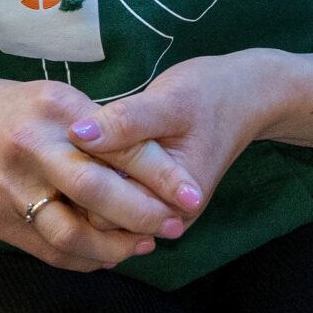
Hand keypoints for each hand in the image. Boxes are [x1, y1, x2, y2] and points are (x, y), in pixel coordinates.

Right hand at [0, 79, 190, 271]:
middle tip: (174, 226)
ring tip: (142, 246)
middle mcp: (33, 144)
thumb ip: (99, 126)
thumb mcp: (56, 98)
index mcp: (57, 106)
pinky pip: (48, 250)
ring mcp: (10, 185)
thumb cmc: (11, 109)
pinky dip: (83, 258)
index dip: (161, 173)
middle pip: (98, 191)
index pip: (120, 143)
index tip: (192, 194)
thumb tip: (153, 161)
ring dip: (114, 247)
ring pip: (72, 232)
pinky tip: (105, 255)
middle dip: (143, 215)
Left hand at [66, 53, 283, 230]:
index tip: (67, 139)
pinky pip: (112, 196)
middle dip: (80, 180)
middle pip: (98, 214)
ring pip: (102, 207)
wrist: (244, 95)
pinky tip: (95, 147)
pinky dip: (100, 175)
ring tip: (82, 140)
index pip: (101, 210)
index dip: (78, 177)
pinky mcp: (151, 193)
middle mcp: (164, 217)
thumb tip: (76, 133)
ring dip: (87, 177)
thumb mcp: (169, 103)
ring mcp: (157, 208)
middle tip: (69, 137)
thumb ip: (126, 123)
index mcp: (170, 204)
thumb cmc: (210, 95)